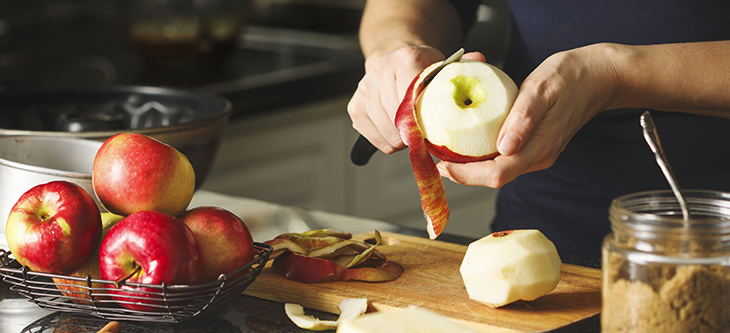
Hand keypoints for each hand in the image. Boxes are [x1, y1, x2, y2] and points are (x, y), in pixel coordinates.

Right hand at [348, 46, 486, 153]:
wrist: (393, 56)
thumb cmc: (422, 67)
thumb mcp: (444, 64)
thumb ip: (463, 66)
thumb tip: (479, 60)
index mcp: (406, 60)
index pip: (415, 103)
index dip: (427, 123)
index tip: (436, 130)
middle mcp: (380, 73)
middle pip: (401, 122)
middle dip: (416, 134)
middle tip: (427, 132)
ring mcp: (364, 91)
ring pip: (388, 135)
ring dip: (404, 140)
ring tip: (413, 129)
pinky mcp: (355, 108)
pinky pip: (377, 140)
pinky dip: (390, 142)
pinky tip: (399, 130)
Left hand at [437, 43, 619, 187]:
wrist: (600, 77)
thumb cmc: (572, 77)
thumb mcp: (542, 89)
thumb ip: (523, 118)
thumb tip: (504, 147)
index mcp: (540, 147)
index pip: (497, 174)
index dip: (466, 175)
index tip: (442, 166)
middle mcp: (538, 157)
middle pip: (494, 178)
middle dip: (462, 173)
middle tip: (435, 159)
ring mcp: (538, 154)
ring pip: (499, 170)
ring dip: (471, 166)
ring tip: (446, 152)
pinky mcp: (536, 147)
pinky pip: (505, 159)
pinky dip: (483, 155)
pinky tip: (469, 143)